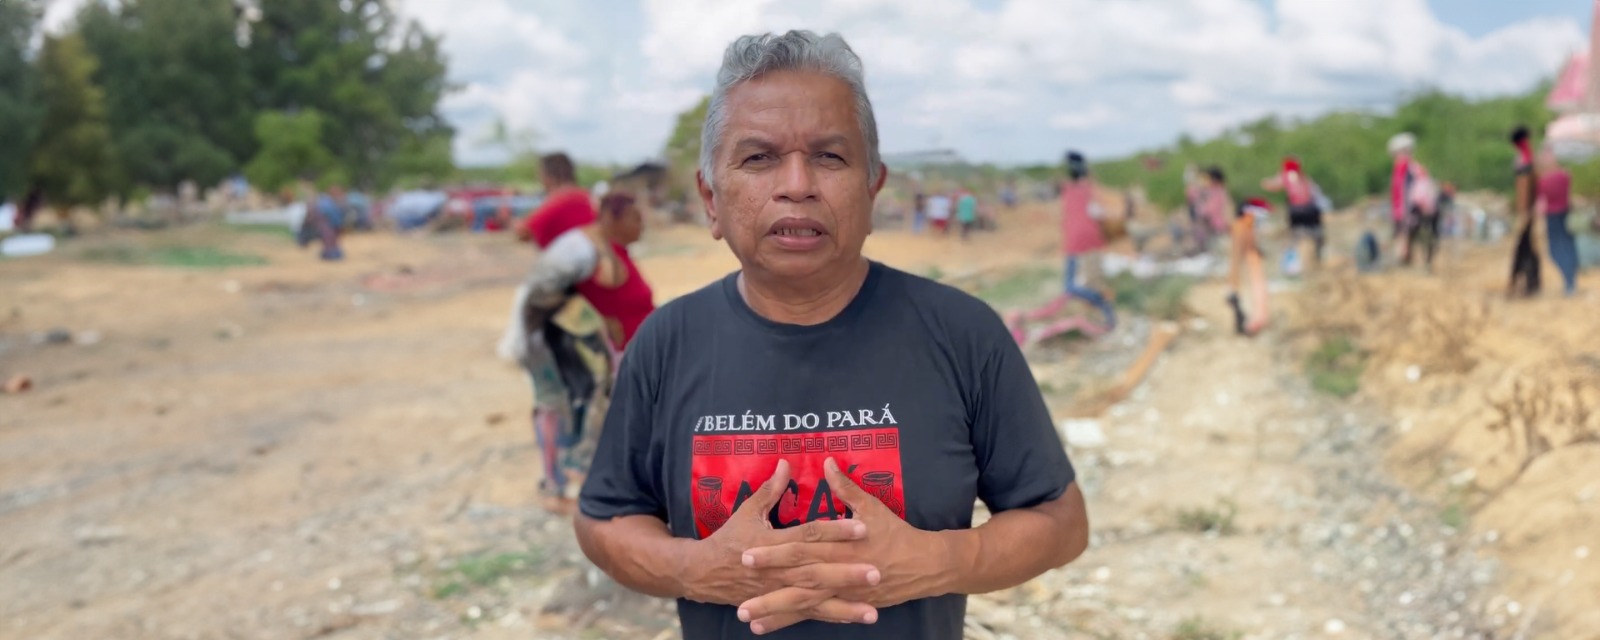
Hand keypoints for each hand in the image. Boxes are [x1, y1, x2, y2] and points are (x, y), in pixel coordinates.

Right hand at [681, 460, 879, 616]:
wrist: (704, 574)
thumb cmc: (729, 539)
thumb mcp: (747, 511)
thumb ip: (770, 489)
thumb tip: (786, 463)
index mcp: (774, 542)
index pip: (809, 535)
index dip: (836, 530)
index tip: (862, 527)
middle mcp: (779, 569)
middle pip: (817, 571)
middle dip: (847, 574)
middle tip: (876, 573)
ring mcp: (780, 591)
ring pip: (816, 599)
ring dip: (844, 607)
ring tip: (872, 612)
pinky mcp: (781, 605)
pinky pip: (808, 613)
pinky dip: (830, 617)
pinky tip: (853, 619)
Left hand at [740, 458, 964, 624]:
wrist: (925, 565)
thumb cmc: (896, 534)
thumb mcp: (872, 507)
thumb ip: (846, 488)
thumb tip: (827, 463)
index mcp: (840, 546)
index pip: (801, 549)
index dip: (774, 552)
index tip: (747, 555)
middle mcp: (838, 572)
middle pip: (798, 582)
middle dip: (768, 591)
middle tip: (739, 600)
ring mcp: (843, 593)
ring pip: (805, 604)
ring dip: (776, 613)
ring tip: (748, 619)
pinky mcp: (847, 605)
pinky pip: (817, 615)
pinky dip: (794, 621)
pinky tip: (770, 627)